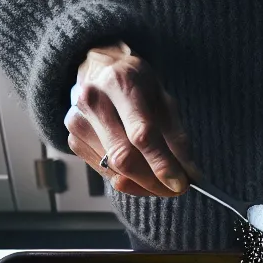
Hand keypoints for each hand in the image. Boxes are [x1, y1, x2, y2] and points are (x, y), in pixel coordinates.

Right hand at [64, 43, 196, 196]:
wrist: (100, 72)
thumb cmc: (137, 86)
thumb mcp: (164, 100)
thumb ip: (177, 137)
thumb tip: (189, 174)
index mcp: (121, 83)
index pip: (142, 134)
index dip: (162, 163)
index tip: (181, 183)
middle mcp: (93, 100)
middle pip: (124, 157)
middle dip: (153, 181)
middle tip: (174, 189)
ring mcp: (78, 122)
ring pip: (114, 170)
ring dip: (142, 184)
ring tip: (160, 179)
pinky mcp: (73, 140)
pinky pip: (105, 172)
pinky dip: (127, 180)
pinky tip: (139, 171)